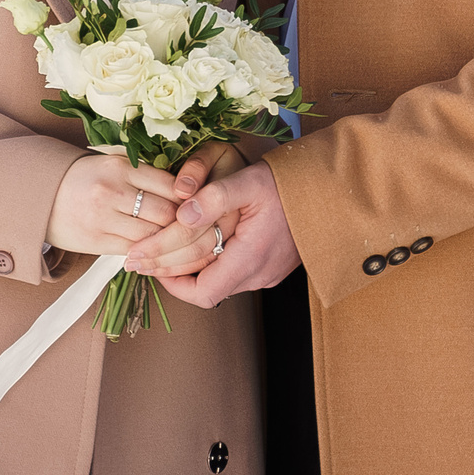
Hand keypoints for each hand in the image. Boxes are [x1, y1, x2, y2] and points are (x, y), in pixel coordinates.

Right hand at [45, 154, 184, 255]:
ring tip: (175, 241)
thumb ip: (145, 173)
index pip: (170, 185)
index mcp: (121, 167)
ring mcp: (103, 218)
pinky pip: (133, 251)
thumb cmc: (86, 178)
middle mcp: (112, 191)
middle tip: (192, 227)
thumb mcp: (113, 164)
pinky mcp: (95, 242)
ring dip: (166, 241)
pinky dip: (147, 253)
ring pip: (152, 236)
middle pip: (166, 213)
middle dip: (182, 223)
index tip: (195, 205)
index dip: (189, 199)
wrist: (41, 196)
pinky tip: (153, 250)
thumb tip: (187, 190)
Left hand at [125, 163, 298, 307]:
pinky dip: (208, 264)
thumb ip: (215, 196)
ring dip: (188, 269)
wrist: (334, 191)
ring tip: (161, 250)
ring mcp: (267, 273)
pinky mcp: (272, 267)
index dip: (170, 283)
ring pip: (218, 281)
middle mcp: (259, 274)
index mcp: (251, 259)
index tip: (148, 260)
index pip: (201, 293)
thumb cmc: (293, 184)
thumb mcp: (251, 181)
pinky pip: (232, 273)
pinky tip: (195, 245)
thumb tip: (181, 212)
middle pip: (204, 289)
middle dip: (168, 272)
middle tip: (139, 256)